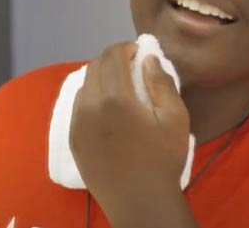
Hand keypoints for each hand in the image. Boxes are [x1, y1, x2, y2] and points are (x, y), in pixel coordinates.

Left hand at [70, 42, 191, 224]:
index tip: (139, 51)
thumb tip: (148, 59)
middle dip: (113, 59)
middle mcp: (90, 106)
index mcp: (116, 97)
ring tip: (121, 86)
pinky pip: (78, 106)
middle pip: (94, 66)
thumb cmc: (163, 158)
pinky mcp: (73, 139)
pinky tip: (107, 107)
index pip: (112, 56)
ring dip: (101, 77)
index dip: (125, 47)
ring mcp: (77, 124)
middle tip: (132, 65)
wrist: (140, 202)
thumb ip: (161, 83)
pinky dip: (91, 96)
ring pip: (84, 85)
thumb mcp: (175, 118)